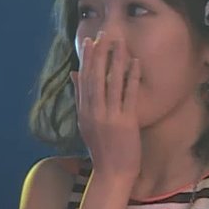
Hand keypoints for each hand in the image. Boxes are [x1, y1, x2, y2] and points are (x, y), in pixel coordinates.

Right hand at [71, 31, 141, 177]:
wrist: (112, 173)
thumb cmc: (101, 149)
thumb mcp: (85, 123)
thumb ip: (80, 98)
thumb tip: (74, 74)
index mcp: (84, 112)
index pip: (84, 80)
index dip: (87, 59)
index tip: (90, 41)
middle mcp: (94, 112)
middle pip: (96, 78)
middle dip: (99, 54)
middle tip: (104, 34)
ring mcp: (110, 117)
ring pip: (111, 83)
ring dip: (116, 61)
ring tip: (120, 42)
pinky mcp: (126, 123)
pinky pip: (129, 95)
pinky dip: (131, 77)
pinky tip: (135, 63)